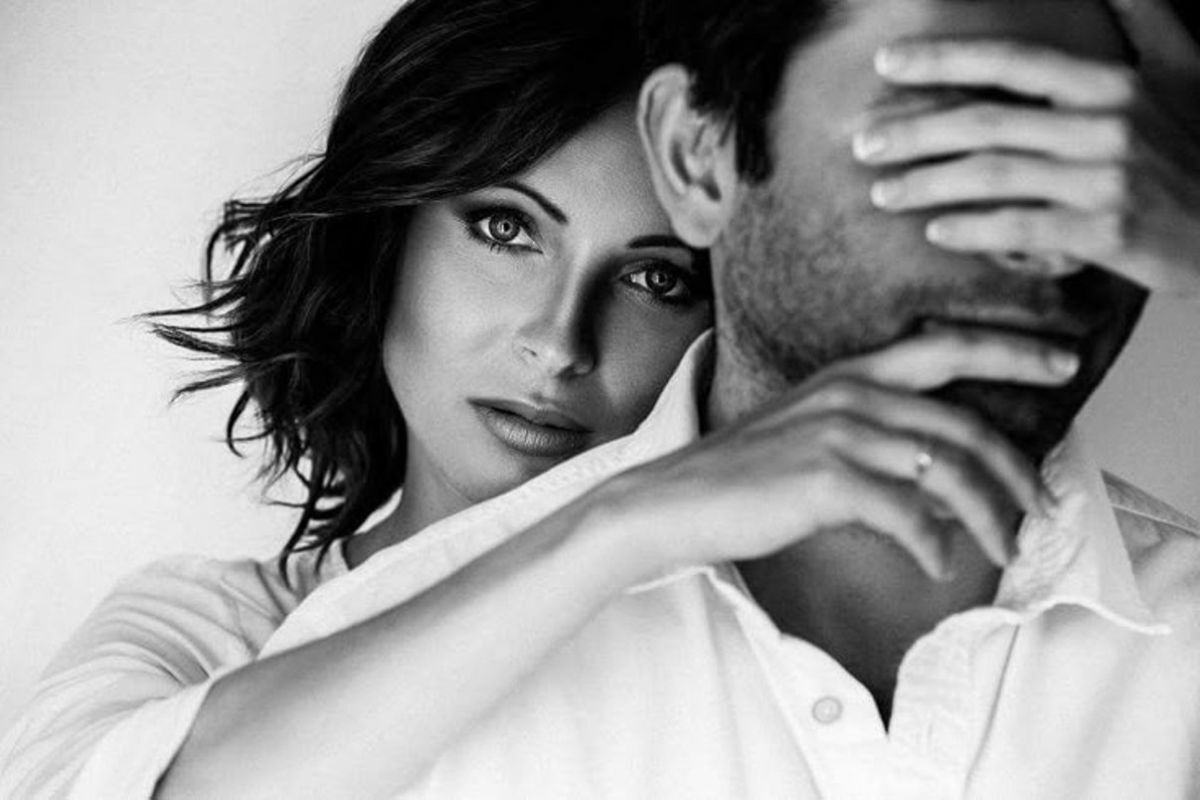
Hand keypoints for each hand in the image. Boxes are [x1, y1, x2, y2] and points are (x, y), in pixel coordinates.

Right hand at [602, 328, 1078, 580]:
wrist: (672, 500)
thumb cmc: (741, 476)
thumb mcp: (811, 436)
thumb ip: (874, 443)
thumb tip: (940, 484)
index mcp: (849, 375)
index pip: (944, 348)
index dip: (1010, 350)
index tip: (1062, 359)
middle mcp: (849, 394)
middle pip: (962, 425)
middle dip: (1015, 471)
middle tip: (1040, 509)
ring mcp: (837, 433)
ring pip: (945, 473)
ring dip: (986, 518)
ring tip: (1001, 549)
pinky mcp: (824, 479)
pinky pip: (907, 514)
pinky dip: (931, 544)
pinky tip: (933, 563)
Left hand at [853, 33, 1199, 295]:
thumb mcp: (1184, 70)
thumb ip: (1145, 18)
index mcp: (1115, 84)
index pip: (1013, 60)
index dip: (945, 58)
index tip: (886, 63)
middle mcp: (1109, 125)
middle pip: (988, 121)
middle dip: (915, 131)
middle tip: (863, 143)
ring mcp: (1108, 181)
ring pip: (995, 176)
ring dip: (928, 184)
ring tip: (882, 193)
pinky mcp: (1109, 233)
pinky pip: (1021, 229)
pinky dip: (973, 230)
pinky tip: (936, 232)